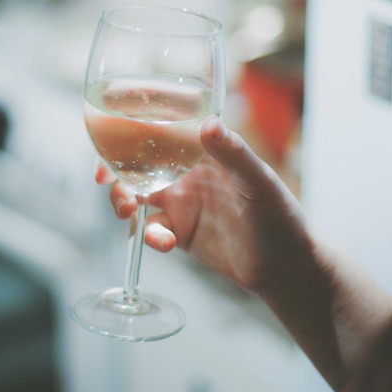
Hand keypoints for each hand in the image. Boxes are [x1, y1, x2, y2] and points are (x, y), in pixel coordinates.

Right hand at [97, 116, 309, 295]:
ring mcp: (183, 203)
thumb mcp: (258, 181)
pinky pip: (152, 229)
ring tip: (126, 213)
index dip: (133, 130)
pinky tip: (164, 243)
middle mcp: (189, 173)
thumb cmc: (281, 216)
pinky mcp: (180, 233)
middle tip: (104, 180)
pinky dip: (150, 235)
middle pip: (140, 163)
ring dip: (124, 202)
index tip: (112, 136)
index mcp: (206, 151)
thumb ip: (233, 153)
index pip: (164, 130)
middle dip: (116, 169)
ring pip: (137, 196)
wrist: (286, 268)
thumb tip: (208, 123)